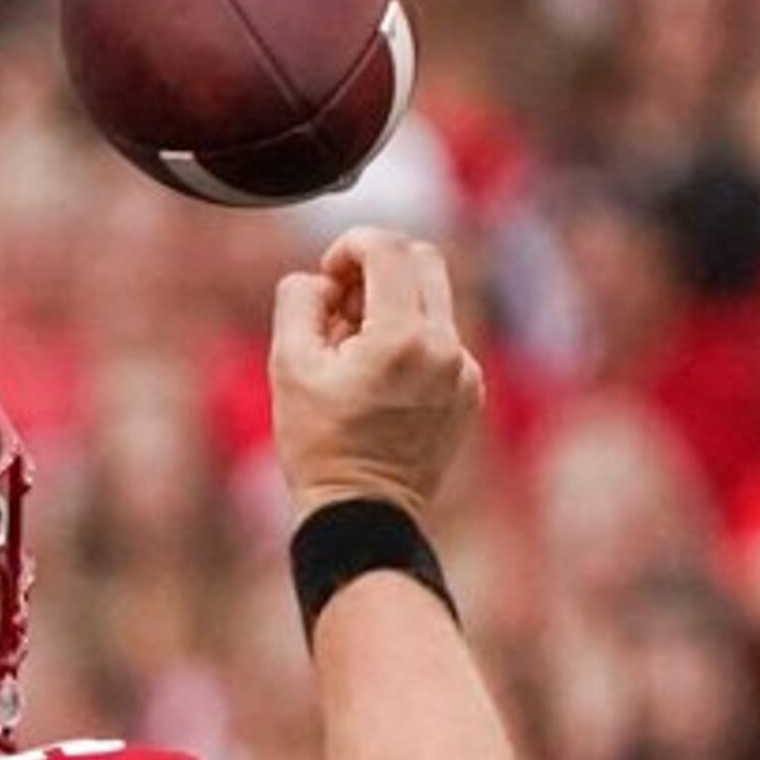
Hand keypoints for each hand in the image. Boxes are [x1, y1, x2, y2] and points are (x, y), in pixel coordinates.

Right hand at [269, 227, 484, 522]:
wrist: (362, 514)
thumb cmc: (319, 444)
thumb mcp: (288, 367)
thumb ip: (299, 301)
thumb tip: (323, 279)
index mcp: (401, 337)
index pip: (388, 247)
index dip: (350, 245)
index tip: (328, 274)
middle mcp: (445, 347)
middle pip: (423, 258)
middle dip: (378, 266)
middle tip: (344, 306)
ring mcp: (465, 370)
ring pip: (434, 300)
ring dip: (393, 306)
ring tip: (358, 354)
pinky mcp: (471, 391)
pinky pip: (443, 340)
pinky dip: (411, 342)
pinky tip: (381, 384)